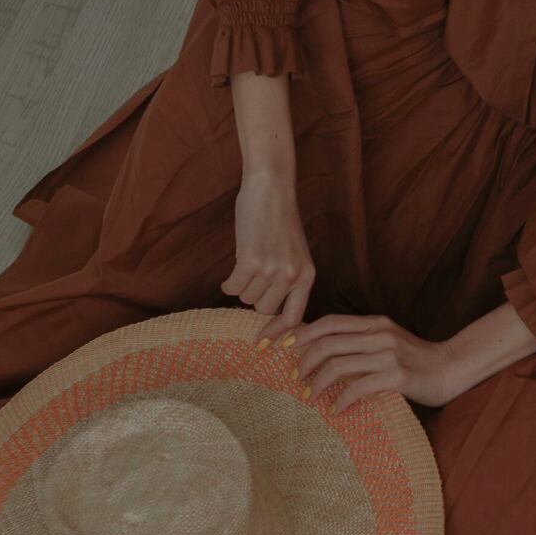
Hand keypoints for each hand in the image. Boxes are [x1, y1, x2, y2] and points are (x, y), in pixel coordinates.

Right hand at [223, 173, 314, 334]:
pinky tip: (235, 266)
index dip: (277, 333)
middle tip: (254, 277)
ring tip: (249, 262)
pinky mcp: (250, 262)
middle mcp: (292, 277)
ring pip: (246, 298)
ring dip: (242, 285)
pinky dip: (228, 281)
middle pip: (263, 310)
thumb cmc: (280, 222)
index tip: (262, 342)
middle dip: (254, 297)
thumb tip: (269, 313)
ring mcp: (271, 270)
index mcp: (307, 277)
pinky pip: (232, 287)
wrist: (271, 191)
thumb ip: (289, 280)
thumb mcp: (296, 254)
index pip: (294, 319)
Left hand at [280, 314, 463, 413]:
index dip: (303, 333)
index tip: (285, 347)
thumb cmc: (415, 360)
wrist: (451, 369)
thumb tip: (324, 350)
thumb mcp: (387, 341)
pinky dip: (342, 399)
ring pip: (339, 364)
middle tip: (296, 379)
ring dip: (318, 382)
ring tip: (310, 396)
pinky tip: (336, 409)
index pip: (330, 322)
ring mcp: (389, 354)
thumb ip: (361, 341)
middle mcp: (379, 334)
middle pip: (329, 342)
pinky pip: (359, 387)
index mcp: (374, 323)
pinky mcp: (398, 376)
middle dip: (305, 362)